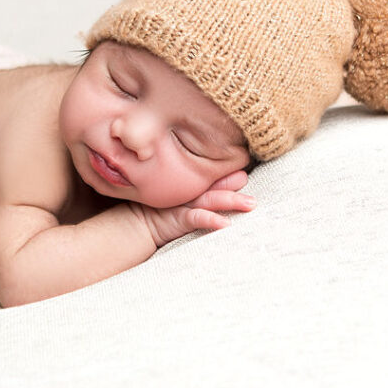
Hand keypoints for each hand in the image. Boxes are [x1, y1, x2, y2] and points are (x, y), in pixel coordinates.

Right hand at [133, 170, 255, 247]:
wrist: (138, 224)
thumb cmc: (159, 209)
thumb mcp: (180, 194)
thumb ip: (198, 186)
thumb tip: (231, 176)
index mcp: (192, 185)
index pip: (212, 176)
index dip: (228, 172)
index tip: (242, 162)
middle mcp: (190, 192)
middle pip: (215, 185)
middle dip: (232, 182)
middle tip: (247, 178)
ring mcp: (185, 205)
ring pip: (211, 200)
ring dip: (230, 200)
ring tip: (249, 204)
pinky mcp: (180, 220)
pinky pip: (198, 219)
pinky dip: (211, 221)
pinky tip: (225, 224)